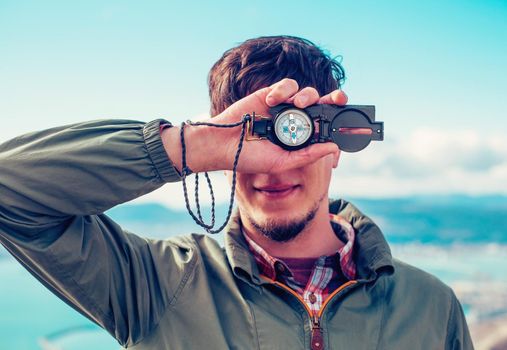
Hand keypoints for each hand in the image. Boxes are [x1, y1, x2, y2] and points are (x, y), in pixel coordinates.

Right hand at [162, 78, 347, 173]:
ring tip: (298, 105)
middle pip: (322, 106)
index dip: (339, 124)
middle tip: (341, 99)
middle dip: (334, 101)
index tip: (356, 125)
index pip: (325, 128)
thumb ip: (308, 155)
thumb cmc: (250, 157)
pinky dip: (285, 90)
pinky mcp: (271, 94)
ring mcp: (283, 107)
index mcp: (300, 137)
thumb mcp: (283, 161)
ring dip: (308, 97)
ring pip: (308, 94)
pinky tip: (273, 101)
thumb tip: (334, 148)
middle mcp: (295, 121)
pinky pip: (288, 86)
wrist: (223, 144)